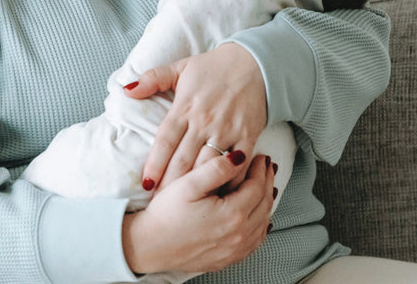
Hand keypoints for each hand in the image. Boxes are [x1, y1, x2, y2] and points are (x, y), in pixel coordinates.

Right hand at [122, 150, 275, 274]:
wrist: (149, 246)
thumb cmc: (166, 214)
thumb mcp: (188, 184)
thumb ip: (216, 169)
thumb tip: (240, 156)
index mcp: (232, 214)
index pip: (257, 186)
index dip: (261, 169)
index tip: (261, 156)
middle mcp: (239, 235)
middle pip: (264, 204)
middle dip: (267, 182)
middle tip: (267, 167)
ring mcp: (235, 250)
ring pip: (262, 222)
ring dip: (267, 202)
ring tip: (266, 186)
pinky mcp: (228, 258)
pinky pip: (255, 241)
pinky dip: (261, 225)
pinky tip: (259, 217)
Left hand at [124, 42, 267, 192]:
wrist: (256, 63)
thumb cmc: (214, 67)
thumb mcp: (181, 67)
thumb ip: (153, 78)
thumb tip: (127, 90)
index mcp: (185, 106)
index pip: (164, 141)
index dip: (154, 164)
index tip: (146, 185)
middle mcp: (204, 120)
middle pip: (183, 160)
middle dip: (170, 184)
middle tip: (161, 204)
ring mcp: (227, 129)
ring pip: (207, 165)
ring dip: (197, 187)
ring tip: (186, 206)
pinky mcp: (248, 135)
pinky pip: (237, 165)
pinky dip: (229, 181)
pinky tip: (220, 196)